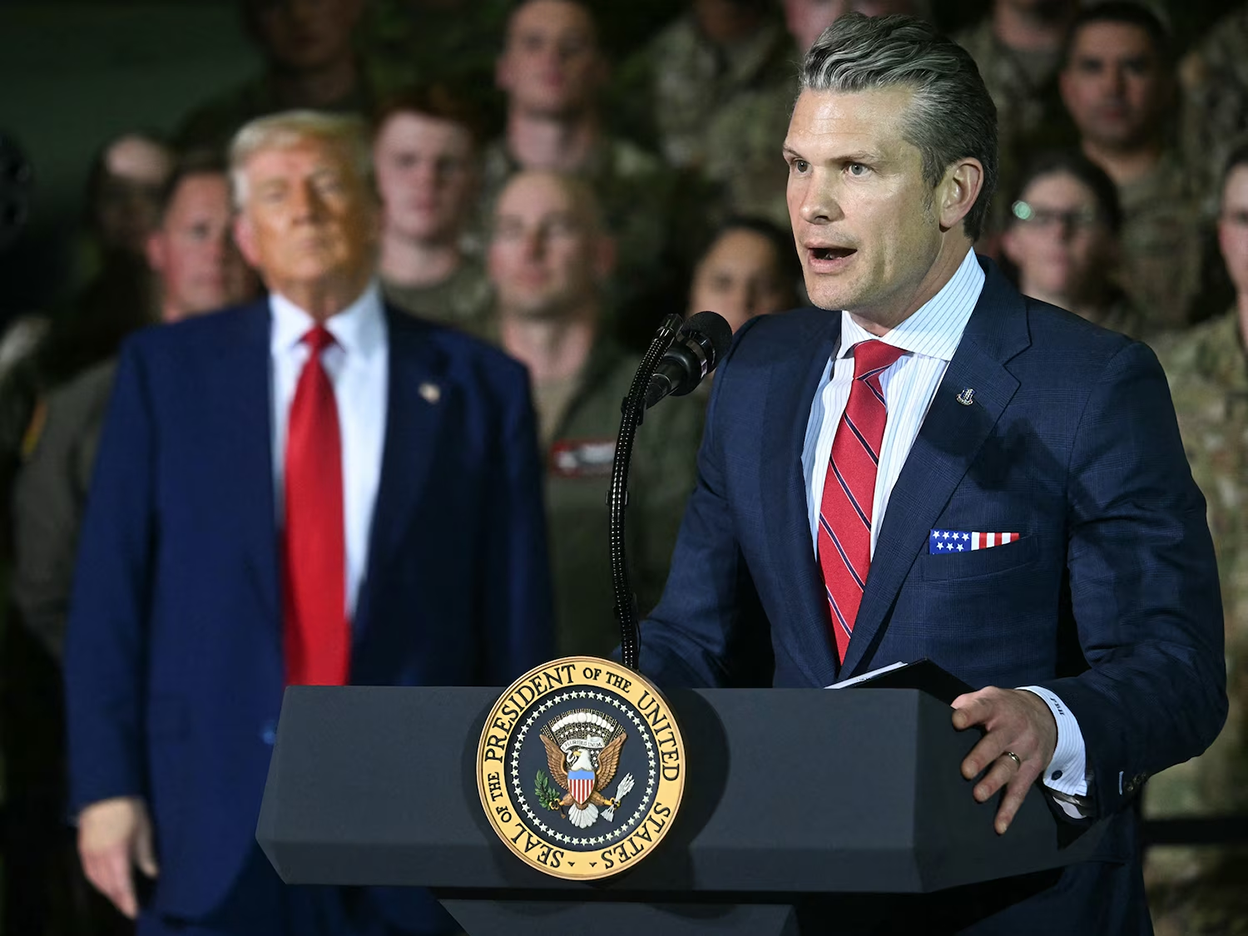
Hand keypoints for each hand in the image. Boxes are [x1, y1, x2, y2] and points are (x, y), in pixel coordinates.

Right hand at [77, 796, 158, 918]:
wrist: (105, 789)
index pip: (122, 885)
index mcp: (116, 854)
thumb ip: (146, 854)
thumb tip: (152, 873)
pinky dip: (97, 881)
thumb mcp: (144, 829)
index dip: (127, 901)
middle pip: (108, 886)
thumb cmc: (129, 807)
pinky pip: (89, 872)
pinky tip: (105, 882)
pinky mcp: (82, 847)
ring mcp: (88, 853)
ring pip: (96, 881)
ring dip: (107, 891)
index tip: (134, 912)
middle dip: (118, 899)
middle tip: (129, 907)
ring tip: (119, 897)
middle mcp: (99, 858)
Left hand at [950, 687, 1056, 834]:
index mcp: (996, 707)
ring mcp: (1024, 750)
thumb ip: (965, 705)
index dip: (969, 714)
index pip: (982, 707)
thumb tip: (936, 718)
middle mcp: (1012, 729)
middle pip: (996, 743)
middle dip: (981, 757)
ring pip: (1008, 768)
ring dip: (993, 783)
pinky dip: (1009, 810)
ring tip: (978, 795)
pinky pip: (1020, 791)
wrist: (1044, 715)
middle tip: (965, 771)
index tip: (955, 721)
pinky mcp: (1031, 769)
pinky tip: (998, 825)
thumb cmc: (1002, 708)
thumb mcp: (986, 697)